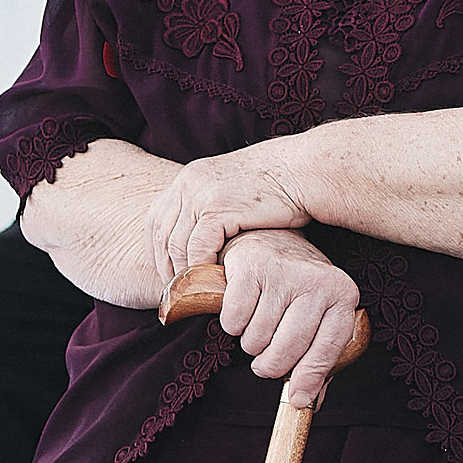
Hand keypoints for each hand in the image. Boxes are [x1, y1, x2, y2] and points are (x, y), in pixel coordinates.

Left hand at [147, 143, 311, 281]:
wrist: (307, 170)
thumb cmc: (281, 184)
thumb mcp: (234, 190)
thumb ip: (212, 208)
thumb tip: (198, 241)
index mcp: (190, 176)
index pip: (156, 220)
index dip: (157, 251)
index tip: (169, 273)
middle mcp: (190, 182)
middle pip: (160, 234)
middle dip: (166, 266)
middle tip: (177, 291)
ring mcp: (202, 193)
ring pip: (176, 245)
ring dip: (183, 273)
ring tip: (195, 292)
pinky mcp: (218, 207)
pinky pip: (197, 248)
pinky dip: (201, 268)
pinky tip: (213, 280)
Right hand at [212, 229, 362, 408]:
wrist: (272, 240)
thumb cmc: (297, 289)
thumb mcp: (318, 318)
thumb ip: (317, 360)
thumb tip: (307, 403)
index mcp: (343, 295)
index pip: (327, 350)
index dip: (309, 379)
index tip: (295, 399)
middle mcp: (318, 281)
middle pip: (286, 351)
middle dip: (269, 366)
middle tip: (264, 358)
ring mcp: (285, 271)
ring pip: (256, 339)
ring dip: (251, 342)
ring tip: (258, 323)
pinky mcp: (252, 266)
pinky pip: (233, 321)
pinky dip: (232, 324)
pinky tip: (243, 308)